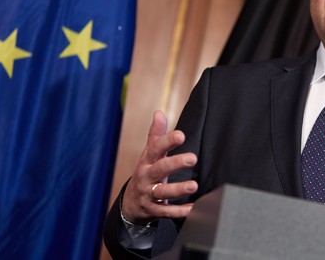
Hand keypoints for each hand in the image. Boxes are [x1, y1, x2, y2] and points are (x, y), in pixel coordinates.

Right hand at [121, 110, 198, 224]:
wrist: (131, 202)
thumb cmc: (146, 172)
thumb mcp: (149, 154)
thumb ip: (156, 135)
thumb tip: (159, 112)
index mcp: (147, 161)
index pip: (156, 148)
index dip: (167, 141)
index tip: (181, 135)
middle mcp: (146, 177)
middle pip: (160, 169)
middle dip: (175, 163)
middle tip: (192, 158)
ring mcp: (148, 194)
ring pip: (162, 192)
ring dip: (178, 189)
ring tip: (193, 186)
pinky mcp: (153, 210)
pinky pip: (166, 212)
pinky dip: (179, 211)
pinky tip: (193, 208)